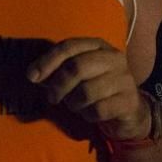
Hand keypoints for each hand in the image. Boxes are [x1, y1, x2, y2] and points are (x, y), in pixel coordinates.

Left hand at [26, 37, 150, 140]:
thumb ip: (56, 71)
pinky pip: (97, 110)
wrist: (129, 110)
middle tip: (52, 98)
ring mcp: (124, 79)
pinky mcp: (129, 101)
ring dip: (74, 103)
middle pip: (76, 67)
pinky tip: (90, 113)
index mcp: (98, 45)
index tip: (31, 76)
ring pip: (86, 92)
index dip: (47, 61)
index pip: (69, 46)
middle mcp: (114, 58)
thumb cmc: (96, 89)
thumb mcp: (77, 76)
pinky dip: (88, 115)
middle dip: (58, 85)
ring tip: (76, 105)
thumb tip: (33, 75)